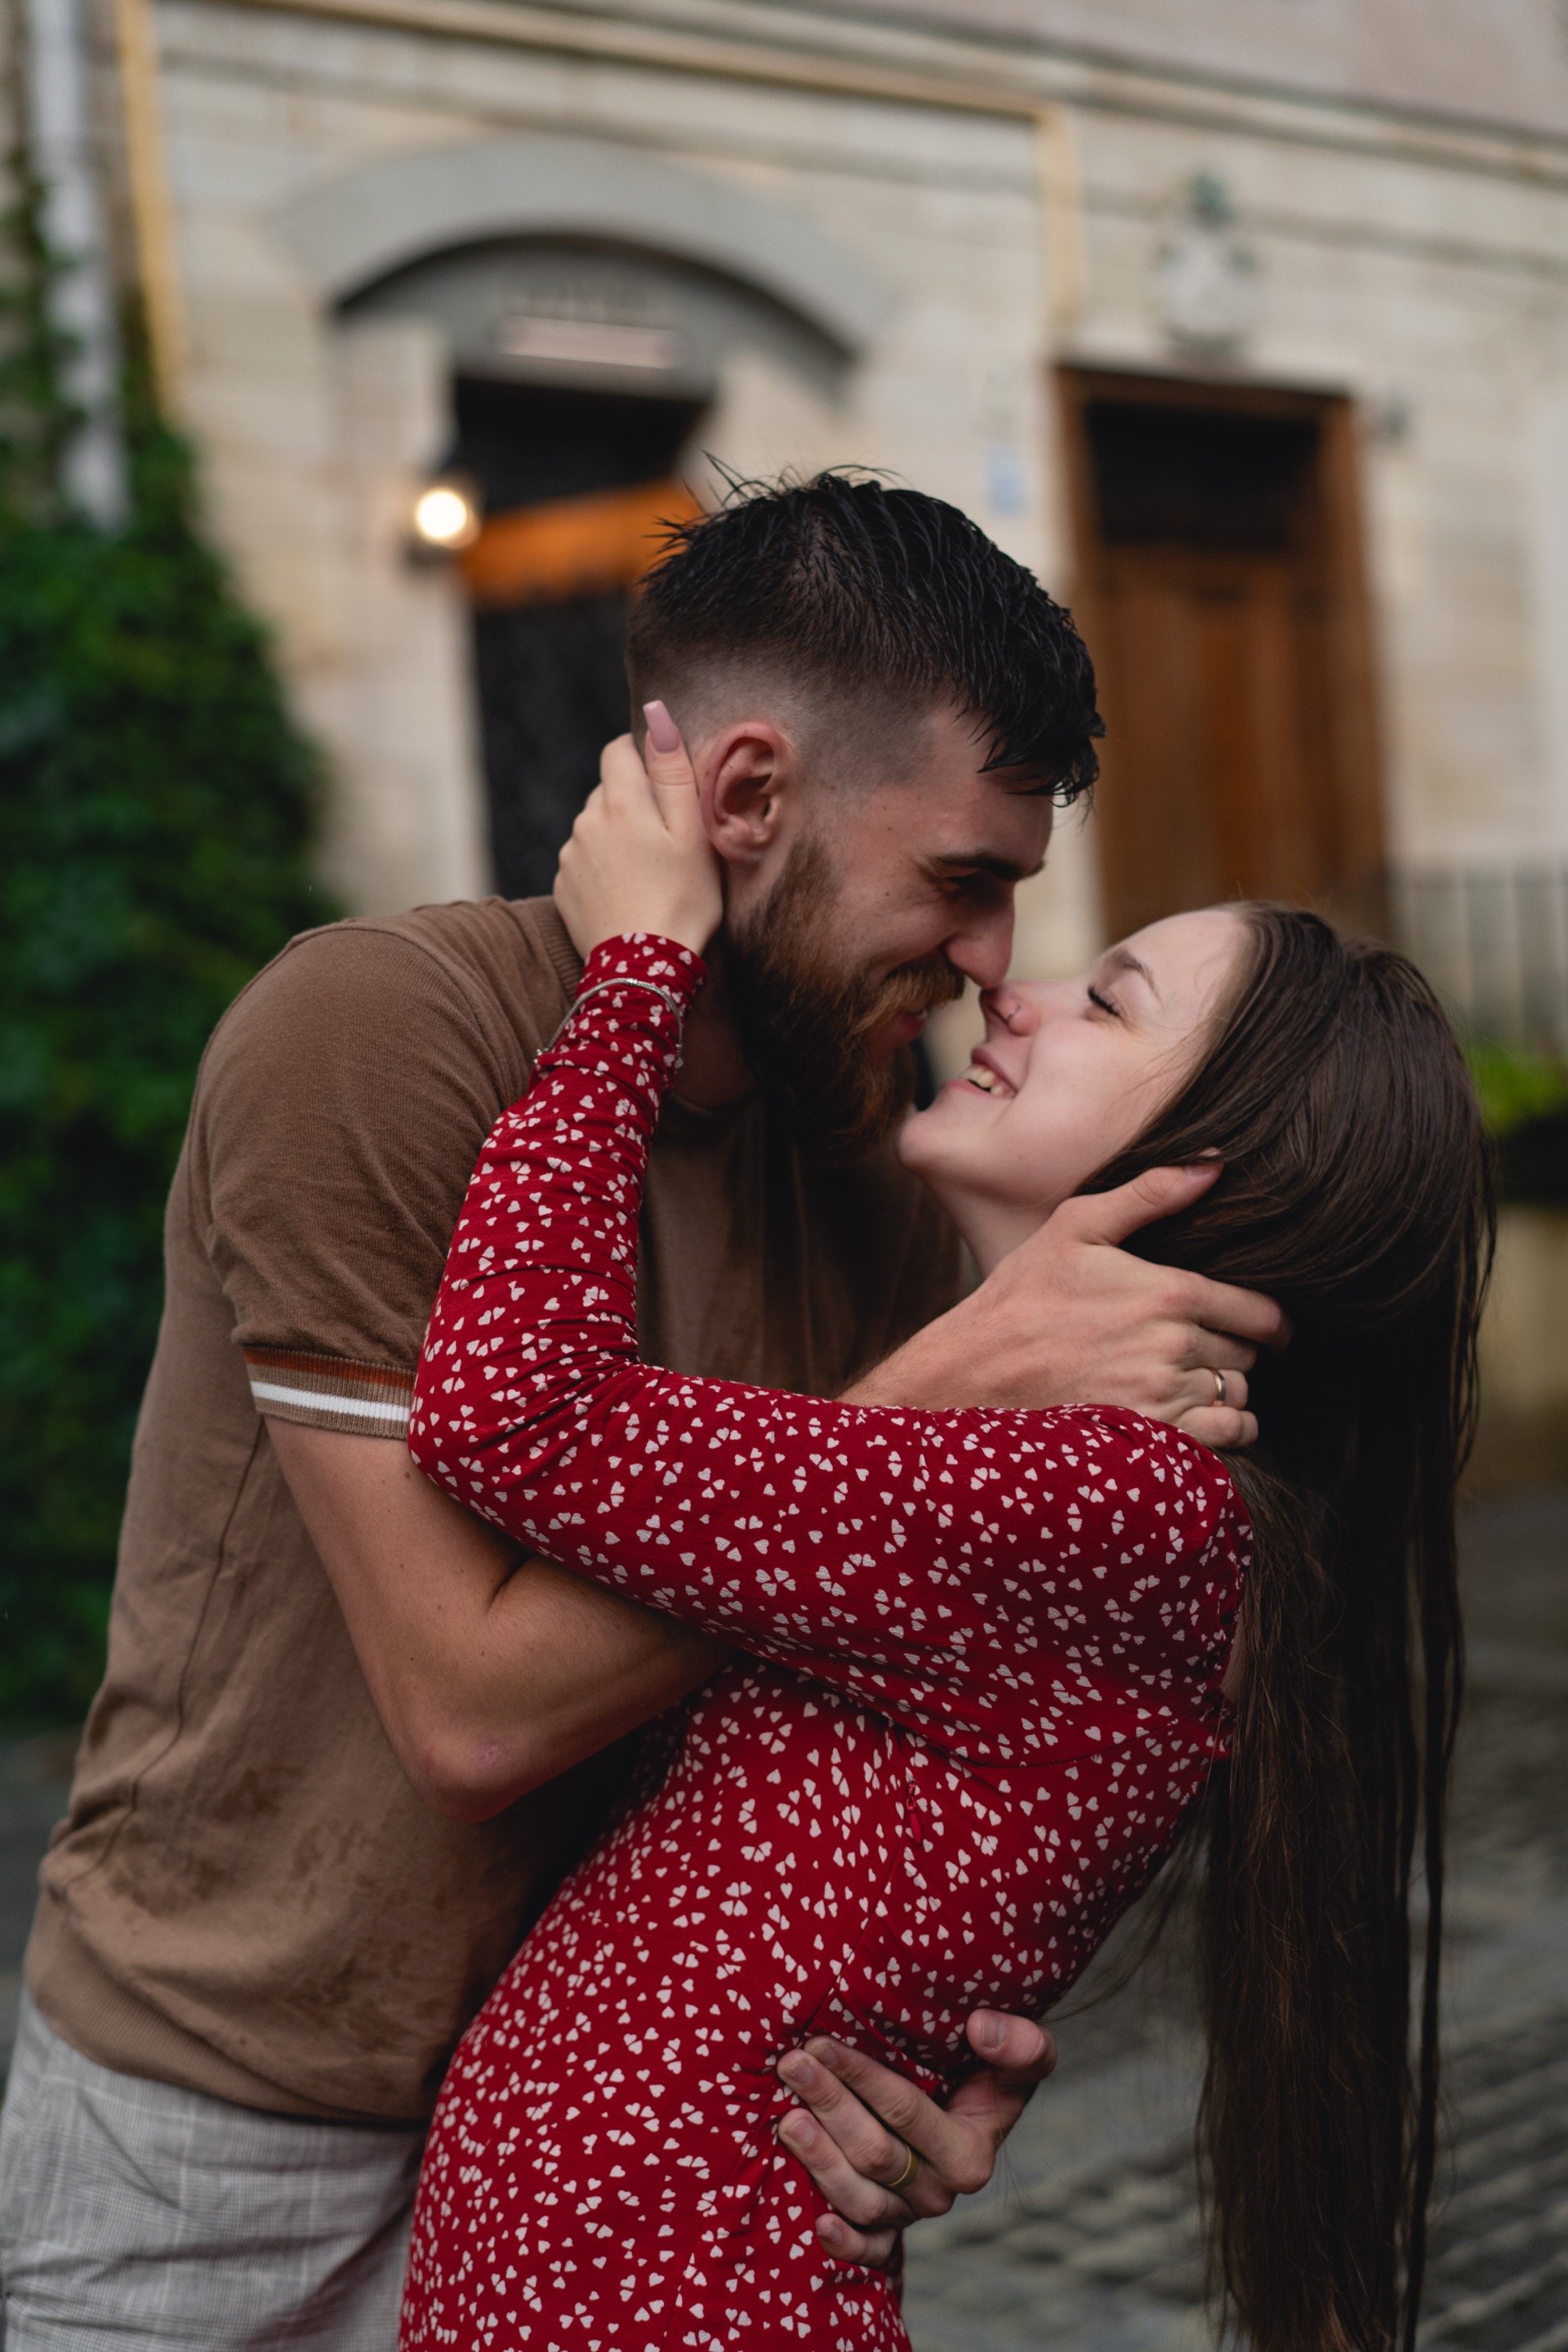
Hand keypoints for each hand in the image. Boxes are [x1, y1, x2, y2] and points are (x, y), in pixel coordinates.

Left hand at [554, 703, 722, 959]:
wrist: (643, 970)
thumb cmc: (682, 900)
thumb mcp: (693, 832)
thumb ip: (673, 770)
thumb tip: (657, 715)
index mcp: (618, 801)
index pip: (617, 750)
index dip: (643, 759)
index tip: (667, 790)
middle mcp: (585, 821)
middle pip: (607, 790)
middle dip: (633, 803)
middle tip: (667, 841)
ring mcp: (570, 857)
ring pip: (595, 827)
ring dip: (617, 837)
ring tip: (649, 873)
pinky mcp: (563, 889)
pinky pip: (584, 862)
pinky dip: (603, 869)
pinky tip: (628, 893)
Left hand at [774, 2011, 1056, 2265]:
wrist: (974, 2105)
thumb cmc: (992, 2069)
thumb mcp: (1024, 2051)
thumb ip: (1021, 2043)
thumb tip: (983, 2029)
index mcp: (971, 2153)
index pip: (904, 2111)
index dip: (861, 2076)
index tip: (820, 2042)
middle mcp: (941, 2192)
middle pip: (874, 2153)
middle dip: (829, 2105)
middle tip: (791, 2065)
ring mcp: (911, 2214)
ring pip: (861, 2198)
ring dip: (820, 2160)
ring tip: (786, 2119)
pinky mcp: (889, 2231)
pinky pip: (868, 2250)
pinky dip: (844, 2243)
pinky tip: (816, 2224)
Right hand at [851, 1164, 1285, 1448]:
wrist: (974, 1371)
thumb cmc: (1022, 1296)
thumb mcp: (1077, 1227)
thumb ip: (1150, 1194)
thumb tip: (1215, 1164)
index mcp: (1168, 1291)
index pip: (1258, 1312)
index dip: (1268, 1321)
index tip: (1268, 1327)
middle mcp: (1174, 1346)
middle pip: (1246, 1355)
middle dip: (1235, 1352)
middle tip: (1209, 1350)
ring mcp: (1162, 1397)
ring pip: (1236, 1398)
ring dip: (1228, 1393)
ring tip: (1198, 1385)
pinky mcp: (1148, 1438)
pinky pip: (1222, 1441)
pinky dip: (1224, 1433)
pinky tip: (1198, 1420)